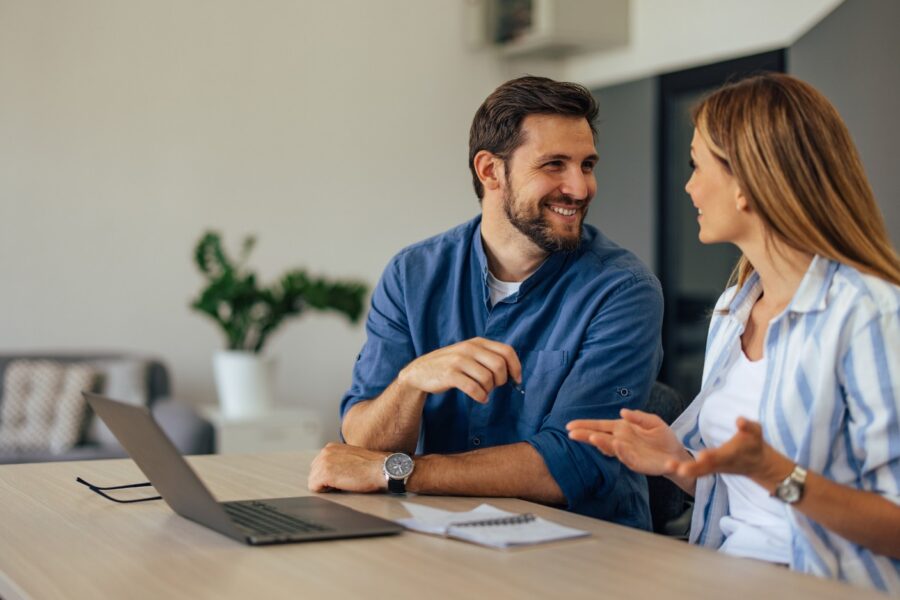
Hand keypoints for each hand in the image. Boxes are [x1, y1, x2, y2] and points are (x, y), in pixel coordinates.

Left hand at [307, 443, 389, 492]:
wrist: (381, 468)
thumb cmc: (372, 465)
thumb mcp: (352, 456)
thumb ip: (339, 460)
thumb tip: (334, 471)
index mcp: (330, 447)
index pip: (318, 465)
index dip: (329, 474)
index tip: (341, 476)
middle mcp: (325, 452)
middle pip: (313, 473)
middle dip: (324, 480)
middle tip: (342, 481)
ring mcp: (323, 462)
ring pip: (313, 481)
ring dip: (325, 486)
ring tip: (342, 484)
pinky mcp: (325, 474)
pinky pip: (314, 487)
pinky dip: (324, 491)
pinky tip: (339, 487)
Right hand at [397, 337, 521, 402]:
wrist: (419, 372)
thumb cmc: (450, 365)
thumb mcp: (469, 354)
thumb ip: (488, 357)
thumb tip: (512, 371)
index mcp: (477, 342)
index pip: (507, 351)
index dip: (516, 366)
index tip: (516, 379)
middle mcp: (469, 348)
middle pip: (499, 366)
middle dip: (501, 381)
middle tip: (495, 387)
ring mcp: (459, 361)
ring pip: (487, 378)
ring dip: (489, 390)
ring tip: (483, 392)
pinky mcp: (450, 374)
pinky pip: (474, 388)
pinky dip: (480, 396)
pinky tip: (480, 398)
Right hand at [567, 409, 687, 475]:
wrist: (676, 454)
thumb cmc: (662, 437)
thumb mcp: (652, 421)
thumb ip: (638, 417)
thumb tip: (622, 412)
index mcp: (621, 429)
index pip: (599, 426)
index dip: (585, 425)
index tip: (570, 425)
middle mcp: (620, 441)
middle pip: (599, 438)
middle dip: (585, 436)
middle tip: (571, 434)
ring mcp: (627, 453)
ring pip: (610, 448)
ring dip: (602, 444)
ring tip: (592, 438)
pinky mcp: (637, 463)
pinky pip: (627, 458)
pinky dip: (621, 452)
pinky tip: (616, 445)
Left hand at [671, 418, 791, 489]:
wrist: (756, 464)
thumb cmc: (754, 443)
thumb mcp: (755, 433)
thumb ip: (747, 427)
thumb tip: (740, 421)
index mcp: (730, 454)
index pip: (720, 456)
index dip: (712, 457)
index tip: (702, 456)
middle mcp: (720, 463)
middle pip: (705, 468)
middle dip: (692, 468)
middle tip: (678, 469)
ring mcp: (714, 468)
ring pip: (698, 471)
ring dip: (682, 470)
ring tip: (668, 466)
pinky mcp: (709, 468)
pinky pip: (696, 471)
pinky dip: (683, 470)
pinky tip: (669, 467)